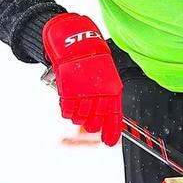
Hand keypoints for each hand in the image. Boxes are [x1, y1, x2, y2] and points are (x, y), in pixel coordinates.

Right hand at [41, 13, 123, 145]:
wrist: (74, 40)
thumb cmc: (92, 58)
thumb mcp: (106, 75)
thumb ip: (107, 94)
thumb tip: (107, 114)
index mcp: (113, 89)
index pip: (115, 116)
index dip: (112, 130)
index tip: (110, 142)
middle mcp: (99, 92)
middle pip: (96, 119)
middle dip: (92, 125)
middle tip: (90, 125)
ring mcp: (83, 91)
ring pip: (80, 116)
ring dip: (78, 118)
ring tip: (78, 113)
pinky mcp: (67, 89)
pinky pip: (66, 108)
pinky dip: (66, 111)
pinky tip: (68, 109)